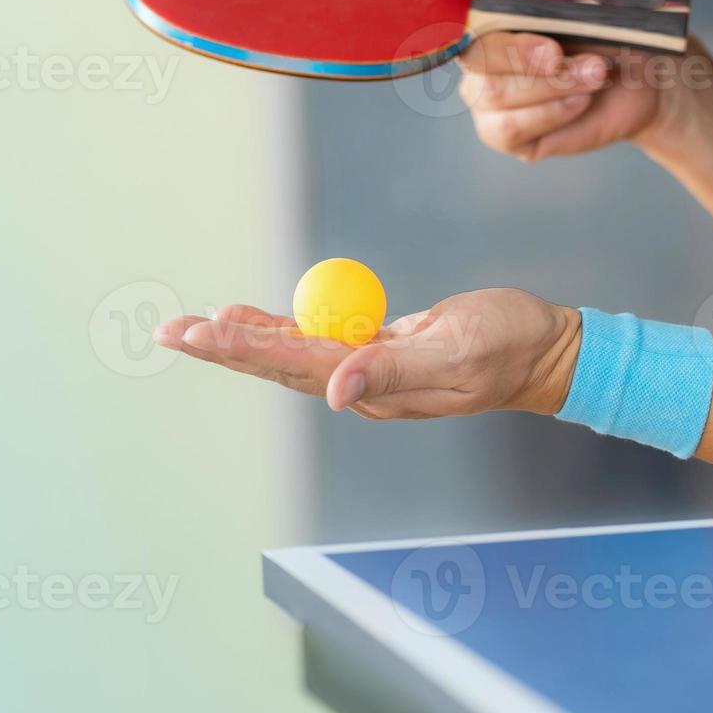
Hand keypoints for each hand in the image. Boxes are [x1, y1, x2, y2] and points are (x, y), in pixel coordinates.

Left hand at [153, 289, 581, 419]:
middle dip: (221, 348)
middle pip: (276, 364)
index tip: (199, 331)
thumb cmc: (509, 347)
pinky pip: (315, 339)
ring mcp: (367, 369)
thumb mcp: (457, 352)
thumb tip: (336, 394)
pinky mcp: (376, 350)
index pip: (293, 366)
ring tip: (194, 325)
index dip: (242, 348)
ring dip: (240, 339)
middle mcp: (360, 385)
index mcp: (374, 387)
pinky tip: (247, 317)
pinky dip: (277, 327)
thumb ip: (394, 370)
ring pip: (288, 353)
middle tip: (168, 330)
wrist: (545, 350)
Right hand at [441, 0, 691, 161]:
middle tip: (563, 51)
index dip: (460, 15)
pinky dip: (552, 111)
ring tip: (594, 73)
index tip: (492, 13)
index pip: (444, 10)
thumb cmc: (608, 10)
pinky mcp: (506, 133)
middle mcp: (475, 52)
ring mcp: (486, 96)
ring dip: (553, 82)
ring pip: (491, 92)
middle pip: (470, 55)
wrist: (655, 71)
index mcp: (480, 8)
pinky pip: (507, 127)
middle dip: (524, 54)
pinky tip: (580, 101)